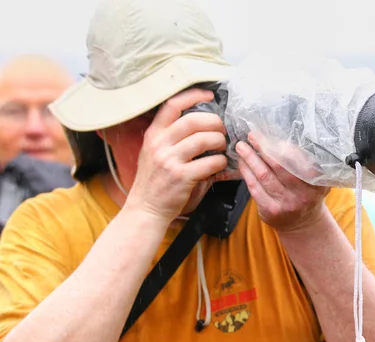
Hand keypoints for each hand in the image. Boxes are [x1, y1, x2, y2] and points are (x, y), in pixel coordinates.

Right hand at [124, 88, 227, 221]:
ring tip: (223, 146)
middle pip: (193, 120)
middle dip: (214, 122)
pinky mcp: (181, 177)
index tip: (209, 95)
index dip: (193, 96)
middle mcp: (159, 144)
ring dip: (219, 141)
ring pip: (203, 139)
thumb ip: (171, 137)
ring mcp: (169, 160)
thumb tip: (200, 123)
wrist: (146, 209)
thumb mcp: (153, 152)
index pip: (172, 105)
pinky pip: (209, 163)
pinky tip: (220, 164)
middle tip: (222, 128)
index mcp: (153, 134)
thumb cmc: (154, 181)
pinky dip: (220, 162)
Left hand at [235, 131, 329, 232]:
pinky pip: (254, 188)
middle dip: (263, 148)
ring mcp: (286, 204)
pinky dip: (247, 172)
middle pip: (279, 166)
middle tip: (252, 135)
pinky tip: (242, 162)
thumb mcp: (317, 180)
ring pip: (264, 175)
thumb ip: (307, 163)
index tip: (271, 134)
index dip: (283, 146)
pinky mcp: (270, 211)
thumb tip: (280, 137)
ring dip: (250, 158)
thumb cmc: (307, 193)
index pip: (299, 160)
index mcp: (317, 182)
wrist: (303, 224)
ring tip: (241, 146)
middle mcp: (303, 194)